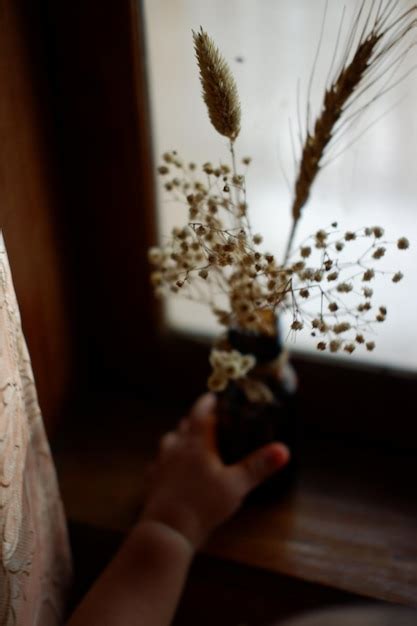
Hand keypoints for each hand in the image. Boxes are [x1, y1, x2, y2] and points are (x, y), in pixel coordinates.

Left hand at [141, 393, 289, 548]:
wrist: (168, 530)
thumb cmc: (203, 504)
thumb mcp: (237, 485)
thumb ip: (259, 466)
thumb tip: (283, 449)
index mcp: (197, 443)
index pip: (201, 413)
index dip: (207, 403)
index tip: (213, 397)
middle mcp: (176, 448)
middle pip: (184, 425)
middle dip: (195, 419)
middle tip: (206, 419)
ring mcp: (161, 464)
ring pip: (168, 442)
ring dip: (178, 437)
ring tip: (187, 440)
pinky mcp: (153, 481)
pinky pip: (157, 464)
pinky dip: (165, 461)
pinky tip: (169, 468)